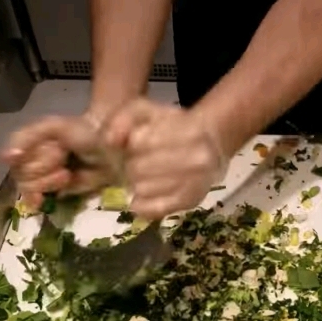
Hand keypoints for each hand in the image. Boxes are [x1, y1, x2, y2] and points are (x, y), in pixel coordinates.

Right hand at [1, 112, 117, 208]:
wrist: (108, 149)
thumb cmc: (82, 133)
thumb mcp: (53, 126)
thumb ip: (26, 137)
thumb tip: (3, 158)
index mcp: (28, 144)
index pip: (15, 157)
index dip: (33, 157)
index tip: (56, 150)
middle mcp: (30, 161)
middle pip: (20, 174)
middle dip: (43, 168)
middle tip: (63, 158)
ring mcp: (40, 179)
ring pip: (27, 188)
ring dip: (47, 182)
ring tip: (67, 174)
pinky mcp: (52, 194)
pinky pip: (33, 201)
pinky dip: (36, 200)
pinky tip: (42, 200)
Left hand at [106, 99, 226, 219]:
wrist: (212, 144)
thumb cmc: (174, 125)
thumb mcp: (147, 110)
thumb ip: (123, 118)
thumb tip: (109, 142)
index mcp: (186, 129)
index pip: (137, 143)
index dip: (131, 144)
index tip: (138, 144)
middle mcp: (195, 157)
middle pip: (137, 169)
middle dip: (132, 164)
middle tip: (141, 162)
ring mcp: (195, 182)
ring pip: (142, 190)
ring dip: (137, 183)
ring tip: (147, 176)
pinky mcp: (191, 201)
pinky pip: (153, 210)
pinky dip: (142, 204)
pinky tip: (144, 195)